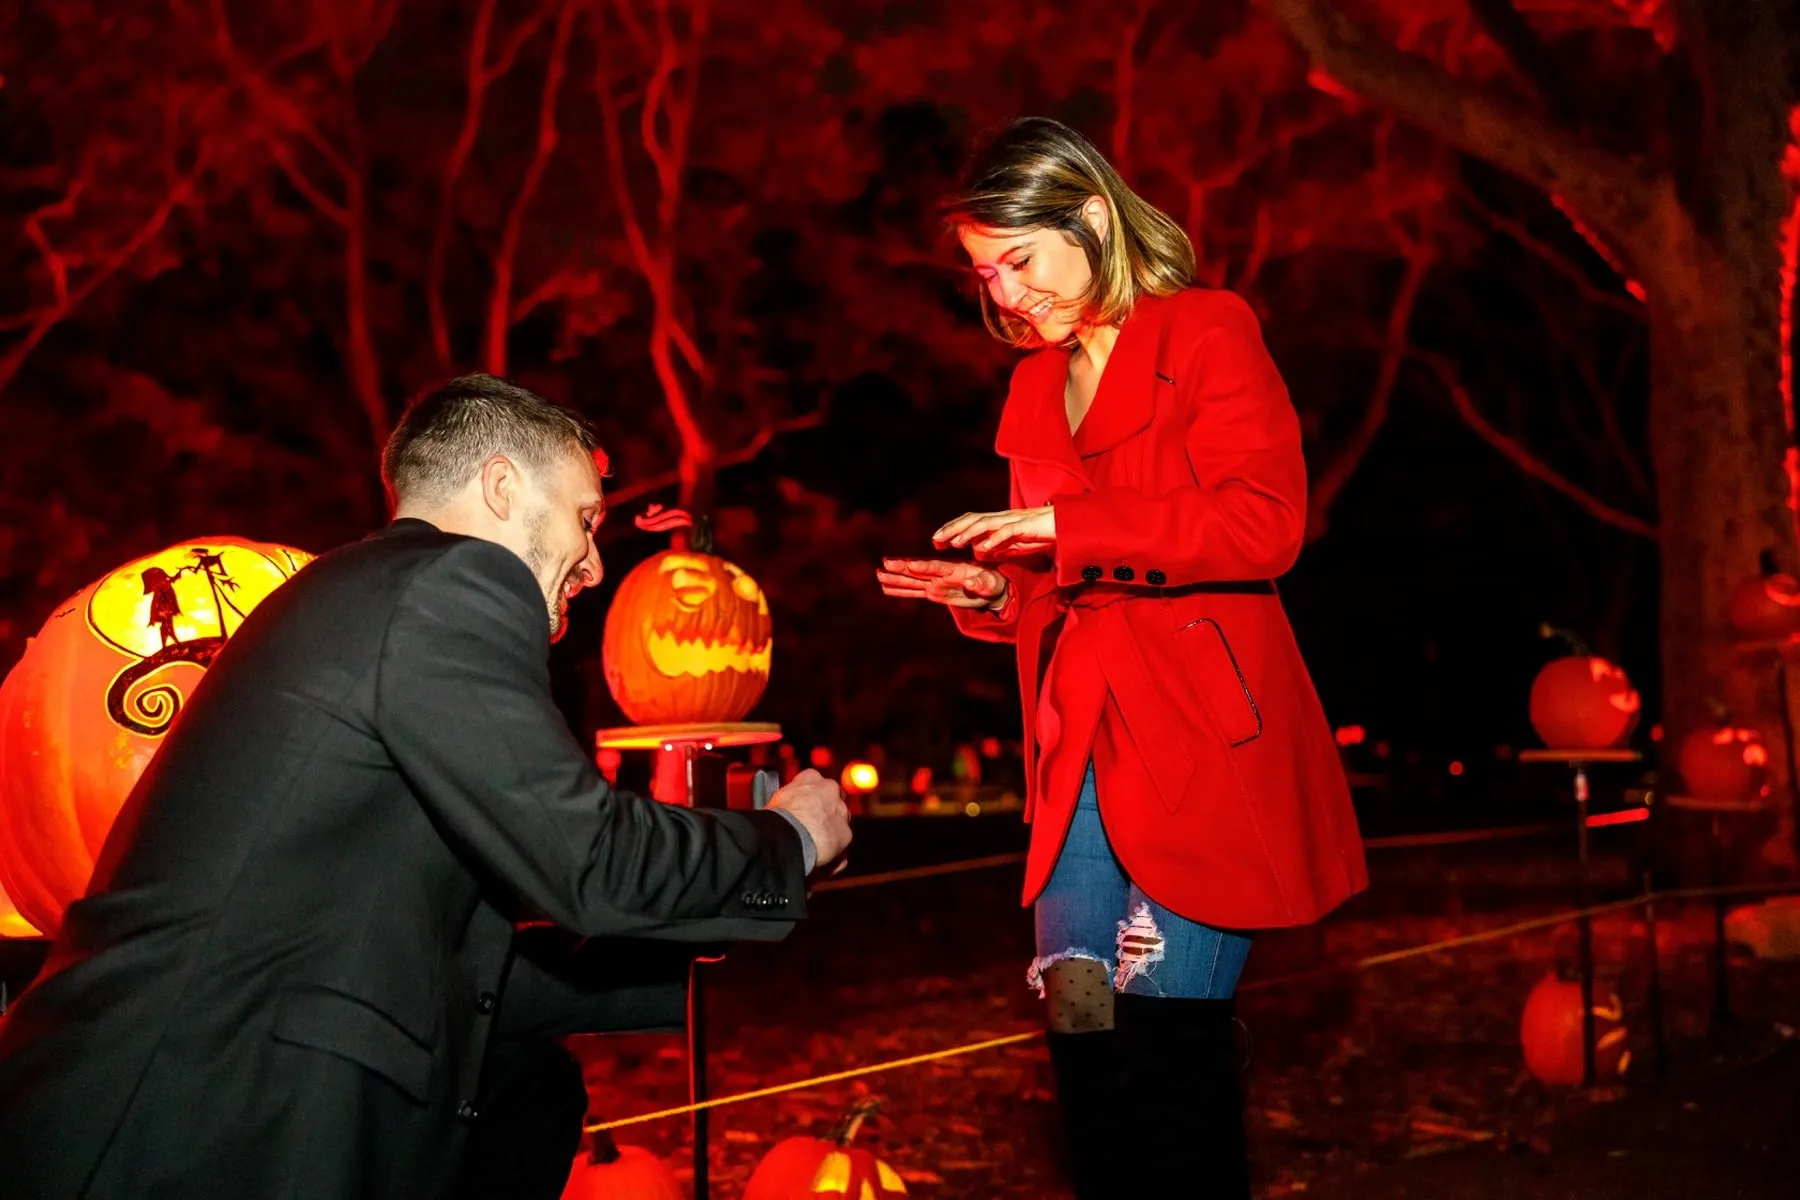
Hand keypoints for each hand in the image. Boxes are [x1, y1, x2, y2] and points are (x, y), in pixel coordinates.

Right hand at [767, 768, 851, 866]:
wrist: (789, 836)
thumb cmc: (778, 818)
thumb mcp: (775, 802)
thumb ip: (787, 801)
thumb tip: (781, 810)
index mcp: (810, 778)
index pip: (813, 781)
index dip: (808, 796)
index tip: (802, 805)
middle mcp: (830, 791)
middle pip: (832, 800)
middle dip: (824, 812)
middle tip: (810, 826)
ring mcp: (840, 812)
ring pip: (839, 822)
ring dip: (830, 833)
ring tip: (813, 849)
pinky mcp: (846, 834)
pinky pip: (841, 844)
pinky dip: (834, 853)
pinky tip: (820, 863)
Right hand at [877, 558, 1008, 609]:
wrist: (992, 587)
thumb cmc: (994, 583)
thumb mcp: (992, 584)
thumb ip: (981, 583)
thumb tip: (970, 582)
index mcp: (956, 570)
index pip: (936, 567)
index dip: (922, 566)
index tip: (908, 564)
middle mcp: (942, 575)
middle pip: (918, 571)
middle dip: (902, 568)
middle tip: (884, 564)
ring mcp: (937, 583)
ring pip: (913, 581)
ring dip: (896, 579)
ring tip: (878, 575)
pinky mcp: (935, 592)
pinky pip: (915, 591)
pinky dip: (901, 591)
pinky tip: (886, 589)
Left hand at [932, 506, 1055, 557]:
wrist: (1069, 525)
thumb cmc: (1043, 533)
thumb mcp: (1015, 544)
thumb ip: (998, 546)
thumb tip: (978, 551)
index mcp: (999, 522)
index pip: (971, 522)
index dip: (952, 529)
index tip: (936, 540)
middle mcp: (1003, 518)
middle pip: (972, 520)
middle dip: (952, 529)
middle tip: (935, 540)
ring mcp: (1014, 520)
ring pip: (986, 523)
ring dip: (968, 533)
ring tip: (954, 543)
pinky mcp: (1027, 526)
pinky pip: (1008, 531)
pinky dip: (994, 539)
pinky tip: (982, 548)